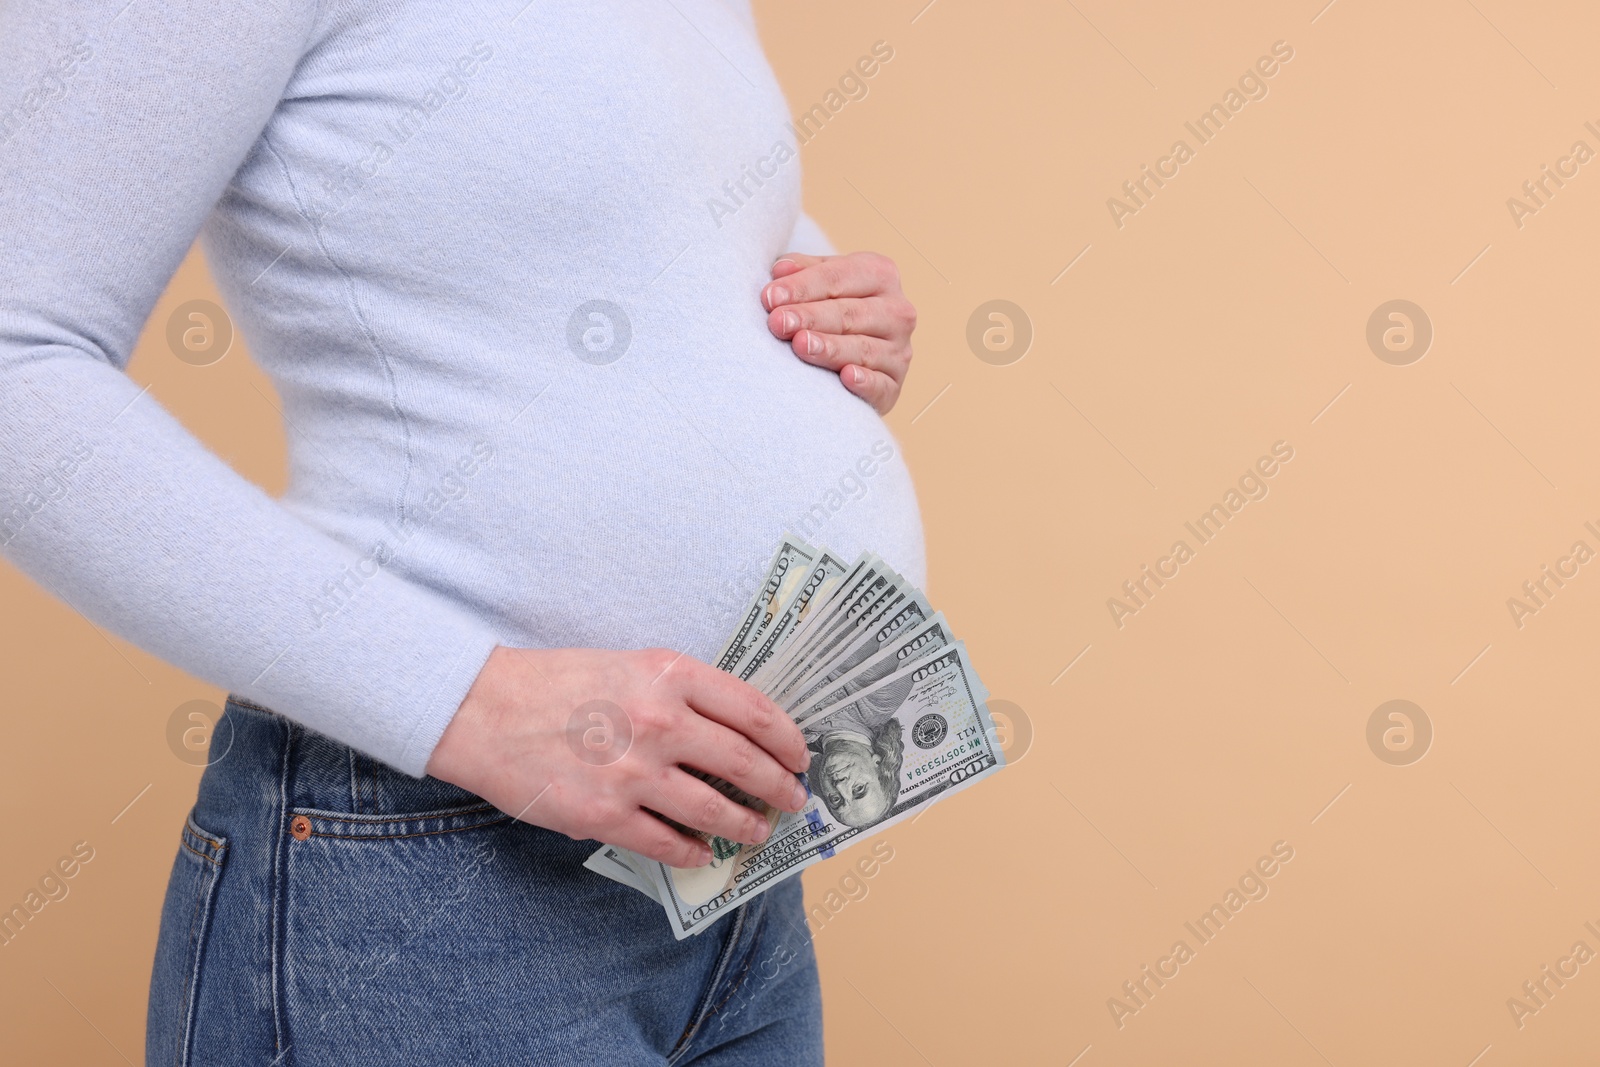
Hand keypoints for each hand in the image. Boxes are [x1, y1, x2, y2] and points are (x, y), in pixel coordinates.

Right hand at [427, 646, 811, 867]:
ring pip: (715, 810)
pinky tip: (703, 853)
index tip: (799, 756)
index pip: (755, 711)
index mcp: (670, 676)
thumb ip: (681, 692)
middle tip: (792, 799)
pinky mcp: (606, 815)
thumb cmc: (556, 683)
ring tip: (758, 829)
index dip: (788, 739)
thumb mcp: (629, 664)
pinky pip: (668, 843)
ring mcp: (635, 773)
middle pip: (746, 763)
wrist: (483, 710)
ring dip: (746, 825)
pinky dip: (695, 852)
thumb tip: (735, 733)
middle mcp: (661, 722)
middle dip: (779, 787)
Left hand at [763, 251, 916, 414]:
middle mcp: (896, 311)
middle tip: (778, 323)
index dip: (803, 286)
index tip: (770, 297)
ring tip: (800, 345)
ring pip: (863, 348)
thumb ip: (802, 272)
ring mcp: (899, 350)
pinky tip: (846, 377)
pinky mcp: (894, 385)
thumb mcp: (821, 281)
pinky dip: (866, 381)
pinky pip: (882, 384)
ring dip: (831, 348)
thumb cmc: (833, 307)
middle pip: (849, 313)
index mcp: (880, 274)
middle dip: (811, 317)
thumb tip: (780, 271)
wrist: (858, 352)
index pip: (838, 276)